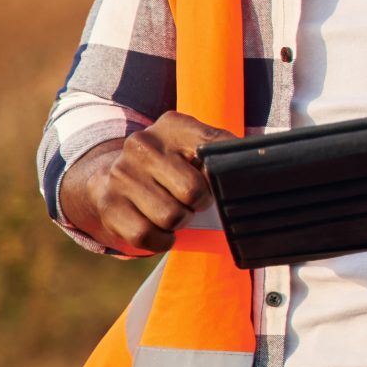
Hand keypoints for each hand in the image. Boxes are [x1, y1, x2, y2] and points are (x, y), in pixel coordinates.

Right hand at [62, 112, 232, 255]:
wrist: (110, 178)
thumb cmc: (170, 167)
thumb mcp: (195, 148)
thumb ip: (224, 152)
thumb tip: (257, 163)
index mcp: (174, 126)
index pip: (217, 147)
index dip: (225, 173)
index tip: (222, 179)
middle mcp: (143, 145)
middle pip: (193, 192)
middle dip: (200, 203)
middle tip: (193, 200)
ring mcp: (122, 174)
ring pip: (172, 217)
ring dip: (180, 222)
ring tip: (174, 210)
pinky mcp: (109, 204)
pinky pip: (147, 236)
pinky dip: (162, 240)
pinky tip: (161, 228)